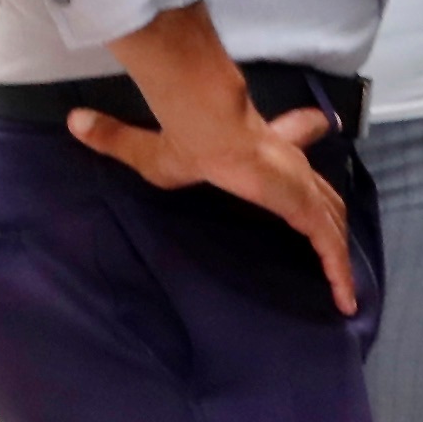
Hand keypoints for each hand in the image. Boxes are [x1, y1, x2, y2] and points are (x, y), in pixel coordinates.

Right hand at [68, 88, 359, 314]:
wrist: (211, 132)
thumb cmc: (185, 142)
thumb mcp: (147, 151)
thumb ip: (116, 139)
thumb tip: (74, 121)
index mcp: (257, 145)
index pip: (289, 138)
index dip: (302, 133)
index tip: (318, 126)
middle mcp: (286, 162)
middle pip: (318, 186)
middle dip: (327, 205)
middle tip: (332, 224)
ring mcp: (299, 183)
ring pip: (330, 219)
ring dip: (338, 250)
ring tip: (345, 284)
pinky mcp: (303, 205)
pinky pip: (330, 246)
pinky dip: (340, 273)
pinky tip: (347, 300)